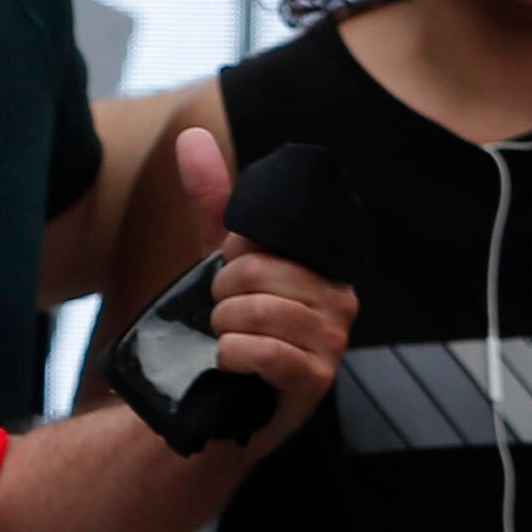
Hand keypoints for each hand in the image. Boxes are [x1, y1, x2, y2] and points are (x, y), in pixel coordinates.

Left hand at [178, 127, 357, 441]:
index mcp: (323, 267)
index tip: (231, 275)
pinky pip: (265, 351)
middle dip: (223, 292)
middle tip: (222, 313)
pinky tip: (231, 361)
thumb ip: (213, 200)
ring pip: (260, 311)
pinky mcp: (314, 381)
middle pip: (261, 273)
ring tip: (227, 337)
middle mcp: (340, 302)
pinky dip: (232, 354)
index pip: (270, 241)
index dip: (235, 257)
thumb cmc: (230, 323)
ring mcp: (331, 343)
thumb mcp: (221, 259)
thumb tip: (191, 136)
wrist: (217, 396)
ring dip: (224, 325)